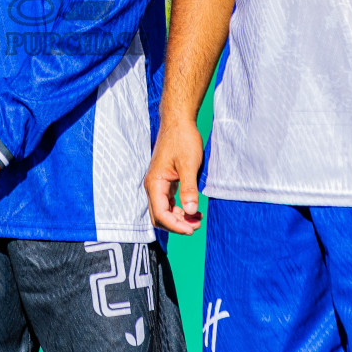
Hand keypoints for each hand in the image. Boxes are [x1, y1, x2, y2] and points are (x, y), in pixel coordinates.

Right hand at [145, 119, 204, 234]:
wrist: (178, 122)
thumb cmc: (182, 140)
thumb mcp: (189, 165)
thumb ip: (188, 189)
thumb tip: (191, 211)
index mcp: (155, 183)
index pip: (160, 214)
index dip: (175, 226)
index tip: (192, 229)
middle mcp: (153, 186)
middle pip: (160, 216)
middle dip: (176, 225)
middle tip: (196, 227)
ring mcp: (159, 184)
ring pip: (164, 210)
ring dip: (179, 219)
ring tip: (197, 220)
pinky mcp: (165, 181)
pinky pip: (169, 202)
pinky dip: (180, 210)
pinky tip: (194, 210)